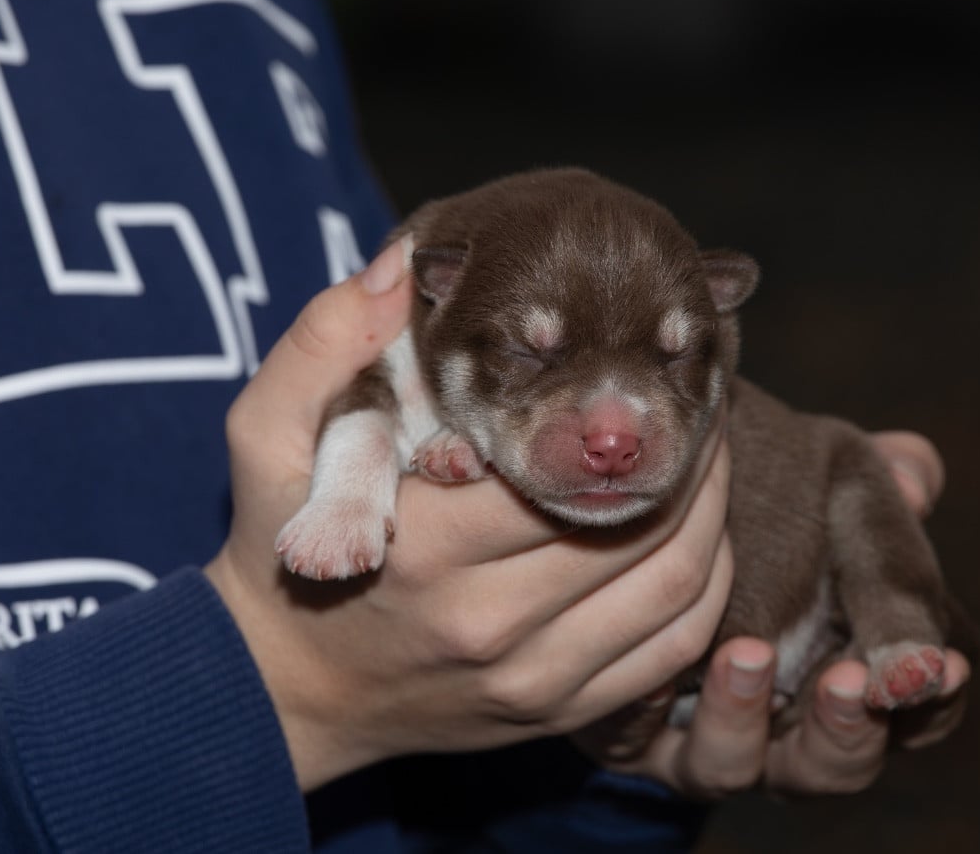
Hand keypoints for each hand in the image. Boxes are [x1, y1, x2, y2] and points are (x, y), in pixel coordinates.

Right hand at [205, 237, 735, 791]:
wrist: (283, 686)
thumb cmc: (278, 543)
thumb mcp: (266, 433)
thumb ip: (324, 341)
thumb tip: (406, 266)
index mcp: (427, 544)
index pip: (564, 469)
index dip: (624, 415)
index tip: (649, 368)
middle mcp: (489, 621)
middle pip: (638, 527)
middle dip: (689, 457)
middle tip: (698, 406)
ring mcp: (531, 679)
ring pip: (674, 588)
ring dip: (713, 516)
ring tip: (709, 459)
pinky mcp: (557, 713)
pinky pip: (670, 652)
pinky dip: (707, 590)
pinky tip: (703, 540)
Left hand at [581, 432, 970, 798]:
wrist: (654, 502)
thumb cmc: (774, 498)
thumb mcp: (838, 478)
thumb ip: (890, 478)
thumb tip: (919, 486)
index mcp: (865, 669)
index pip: (924, 708)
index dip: (937, 698)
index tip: (942, 668)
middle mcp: (789, 722)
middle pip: (839, 764)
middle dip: (848, 730)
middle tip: (852, 680)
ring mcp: (710, 732)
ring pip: (732, 766)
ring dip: (743, 717)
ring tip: (744, 654)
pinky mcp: (630, 729)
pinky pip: (635, 741)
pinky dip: (645, 707)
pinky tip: (651, 672)